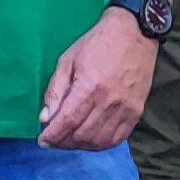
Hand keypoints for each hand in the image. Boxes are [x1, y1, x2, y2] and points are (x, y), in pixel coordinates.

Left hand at [36, 12, 156, 149]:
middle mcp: (108, 102)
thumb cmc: (97, 44)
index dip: (53, 135)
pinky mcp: (136, 112)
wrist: (133, 34)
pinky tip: (90, 139)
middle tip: (54, 139)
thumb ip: (55, 90)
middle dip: (63, 142)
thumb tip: (45, 117)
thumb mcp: (67, 60)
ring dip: (81, 145)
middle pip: (82, 135)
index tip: (42, 141)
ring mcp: (125, 109)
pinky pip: (117, 138)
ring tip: (69, 140)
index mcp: (89, 86)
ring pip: (99, 141)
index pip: (67, 121)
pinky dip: (101, 144)